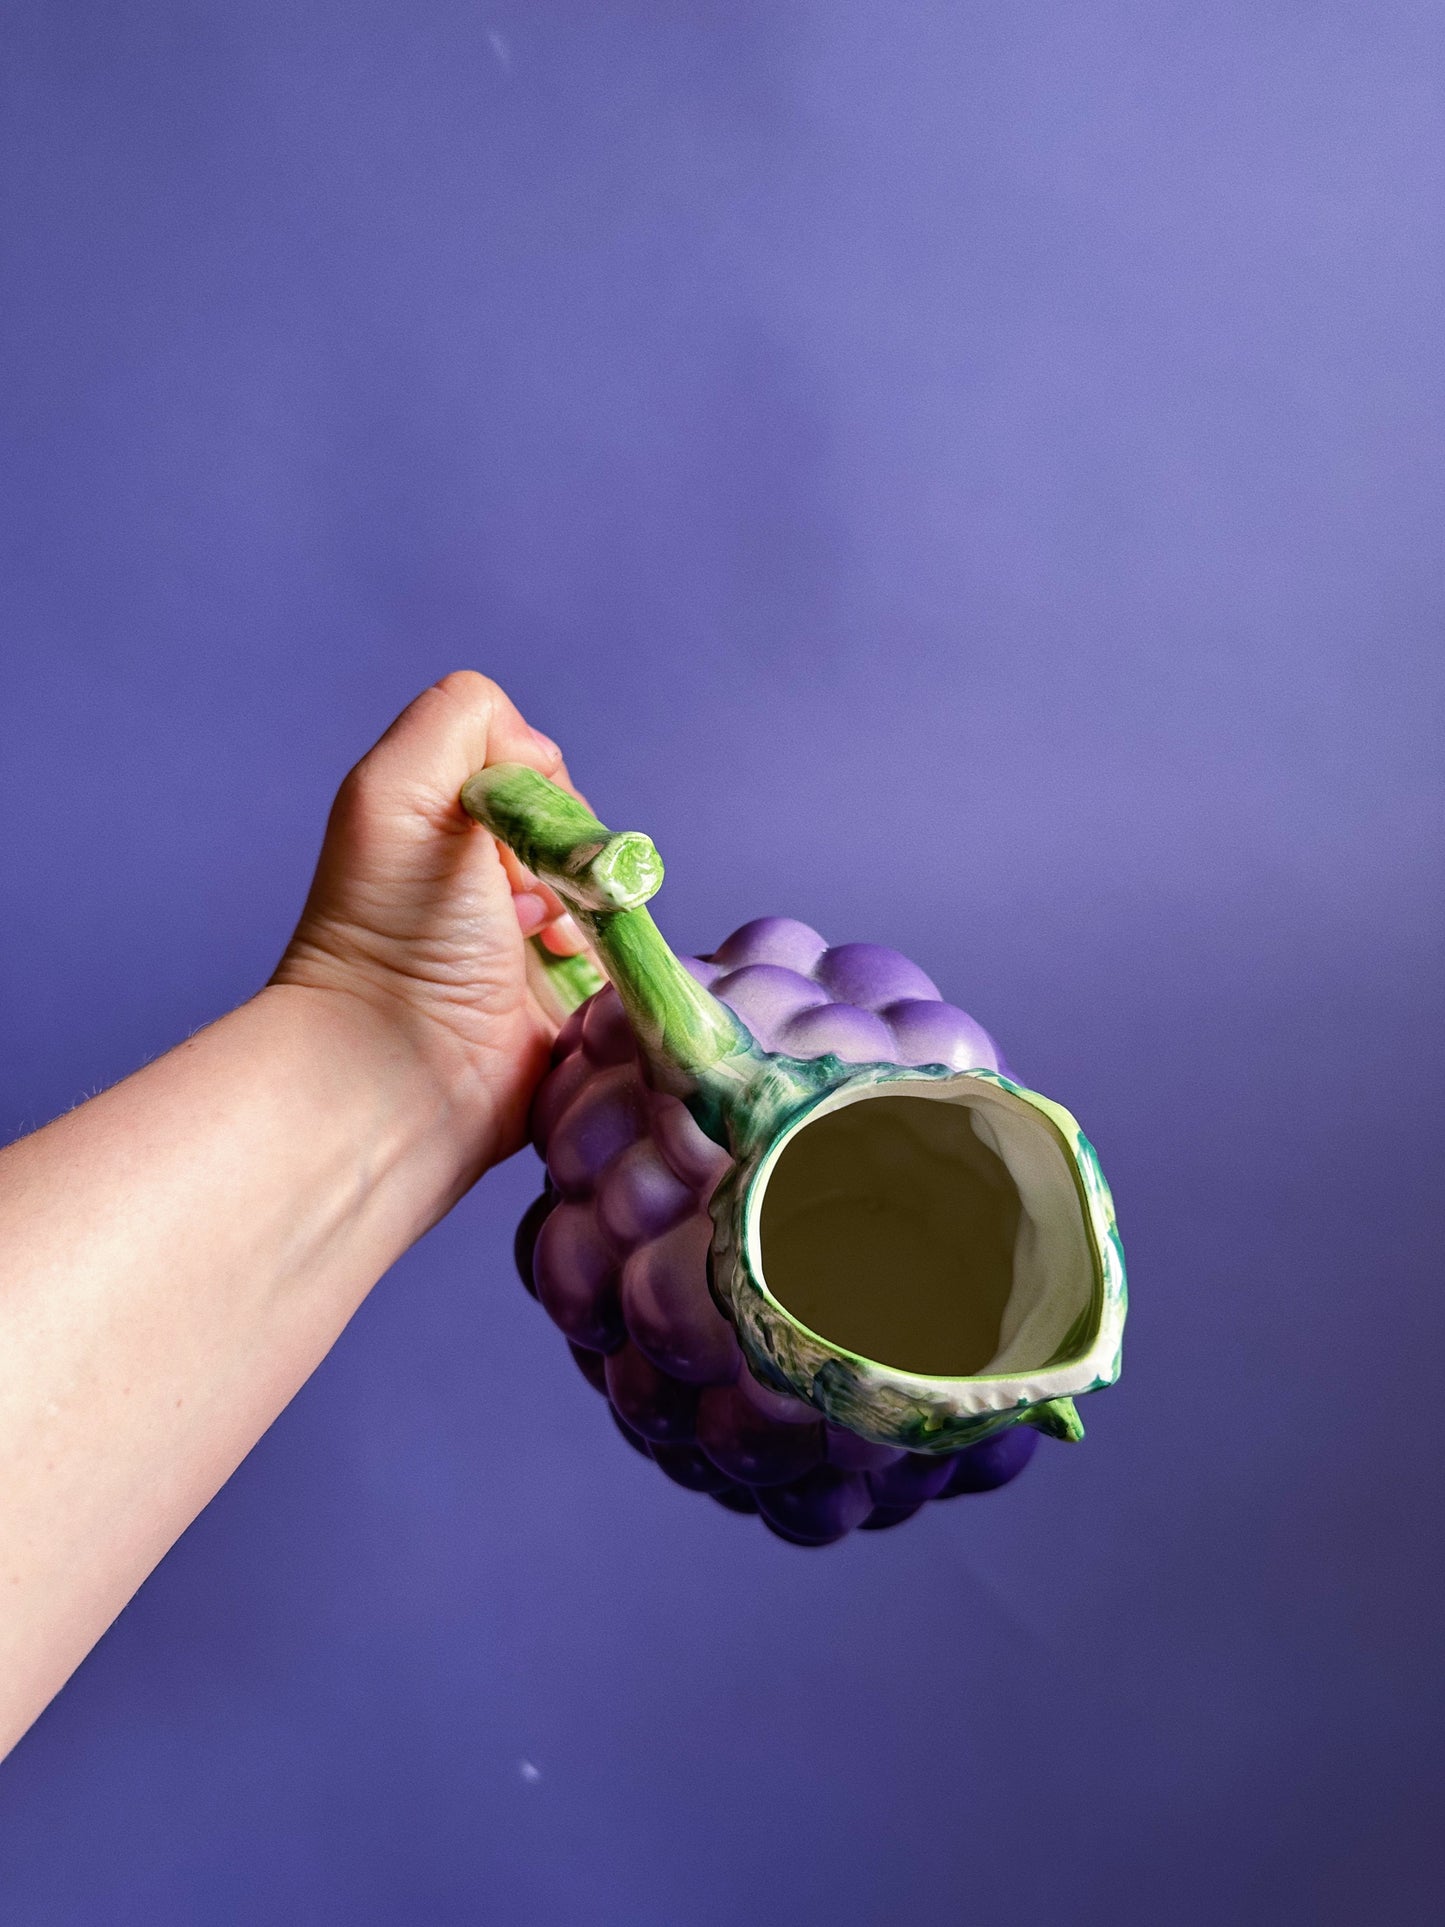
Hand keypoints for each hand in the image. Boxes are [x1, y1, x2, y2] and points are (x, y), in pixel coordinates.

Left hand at [271, 671, 586, 1171]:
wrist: (402, 1076)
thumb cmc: (397, 934)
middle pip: (580, 832)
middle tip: (529, 900)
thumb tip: (538, 759)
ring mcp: (526, 950)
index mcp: (439, 824)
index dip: (540, 789)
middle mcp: (481, 883)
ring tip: (552, 948)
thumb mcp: (402, 790)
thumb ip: (461, 720)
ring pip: (611, 897)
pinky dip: (617, 966)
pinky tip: (571, 982)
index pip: (533, 770)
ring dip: (597, 912)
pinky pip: (628, 967)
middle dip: (573, 855)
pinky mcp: (565, 1011)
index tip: (514, 833)